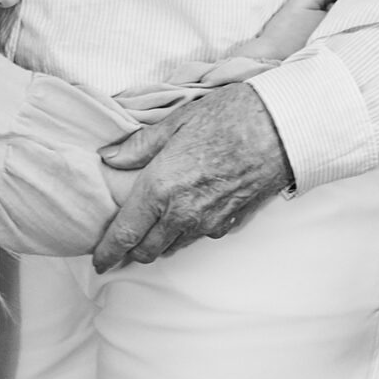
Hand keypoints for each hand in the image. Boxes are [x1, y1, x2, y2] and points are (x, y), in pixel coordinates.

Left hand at [92, 81, 292, 272]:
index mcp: (160, 188)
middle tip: (118, 245)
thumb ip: (139, 146)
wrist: (281, 130)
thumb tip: (109, 158)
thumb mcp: (176, 121)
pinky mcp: (230, 224)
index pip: (124, 234)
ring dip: (156, 245)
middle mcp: (182, 214)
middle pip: (146, 250)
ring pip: (172, 247)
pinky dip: (184, 234)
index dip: (107, 252)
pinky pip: (197, 238)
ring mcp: (208, 223)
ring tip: (147, 232)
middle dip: (129, 252)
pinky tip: (183, 216)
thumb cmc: (228, 117)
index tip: (97, 261)